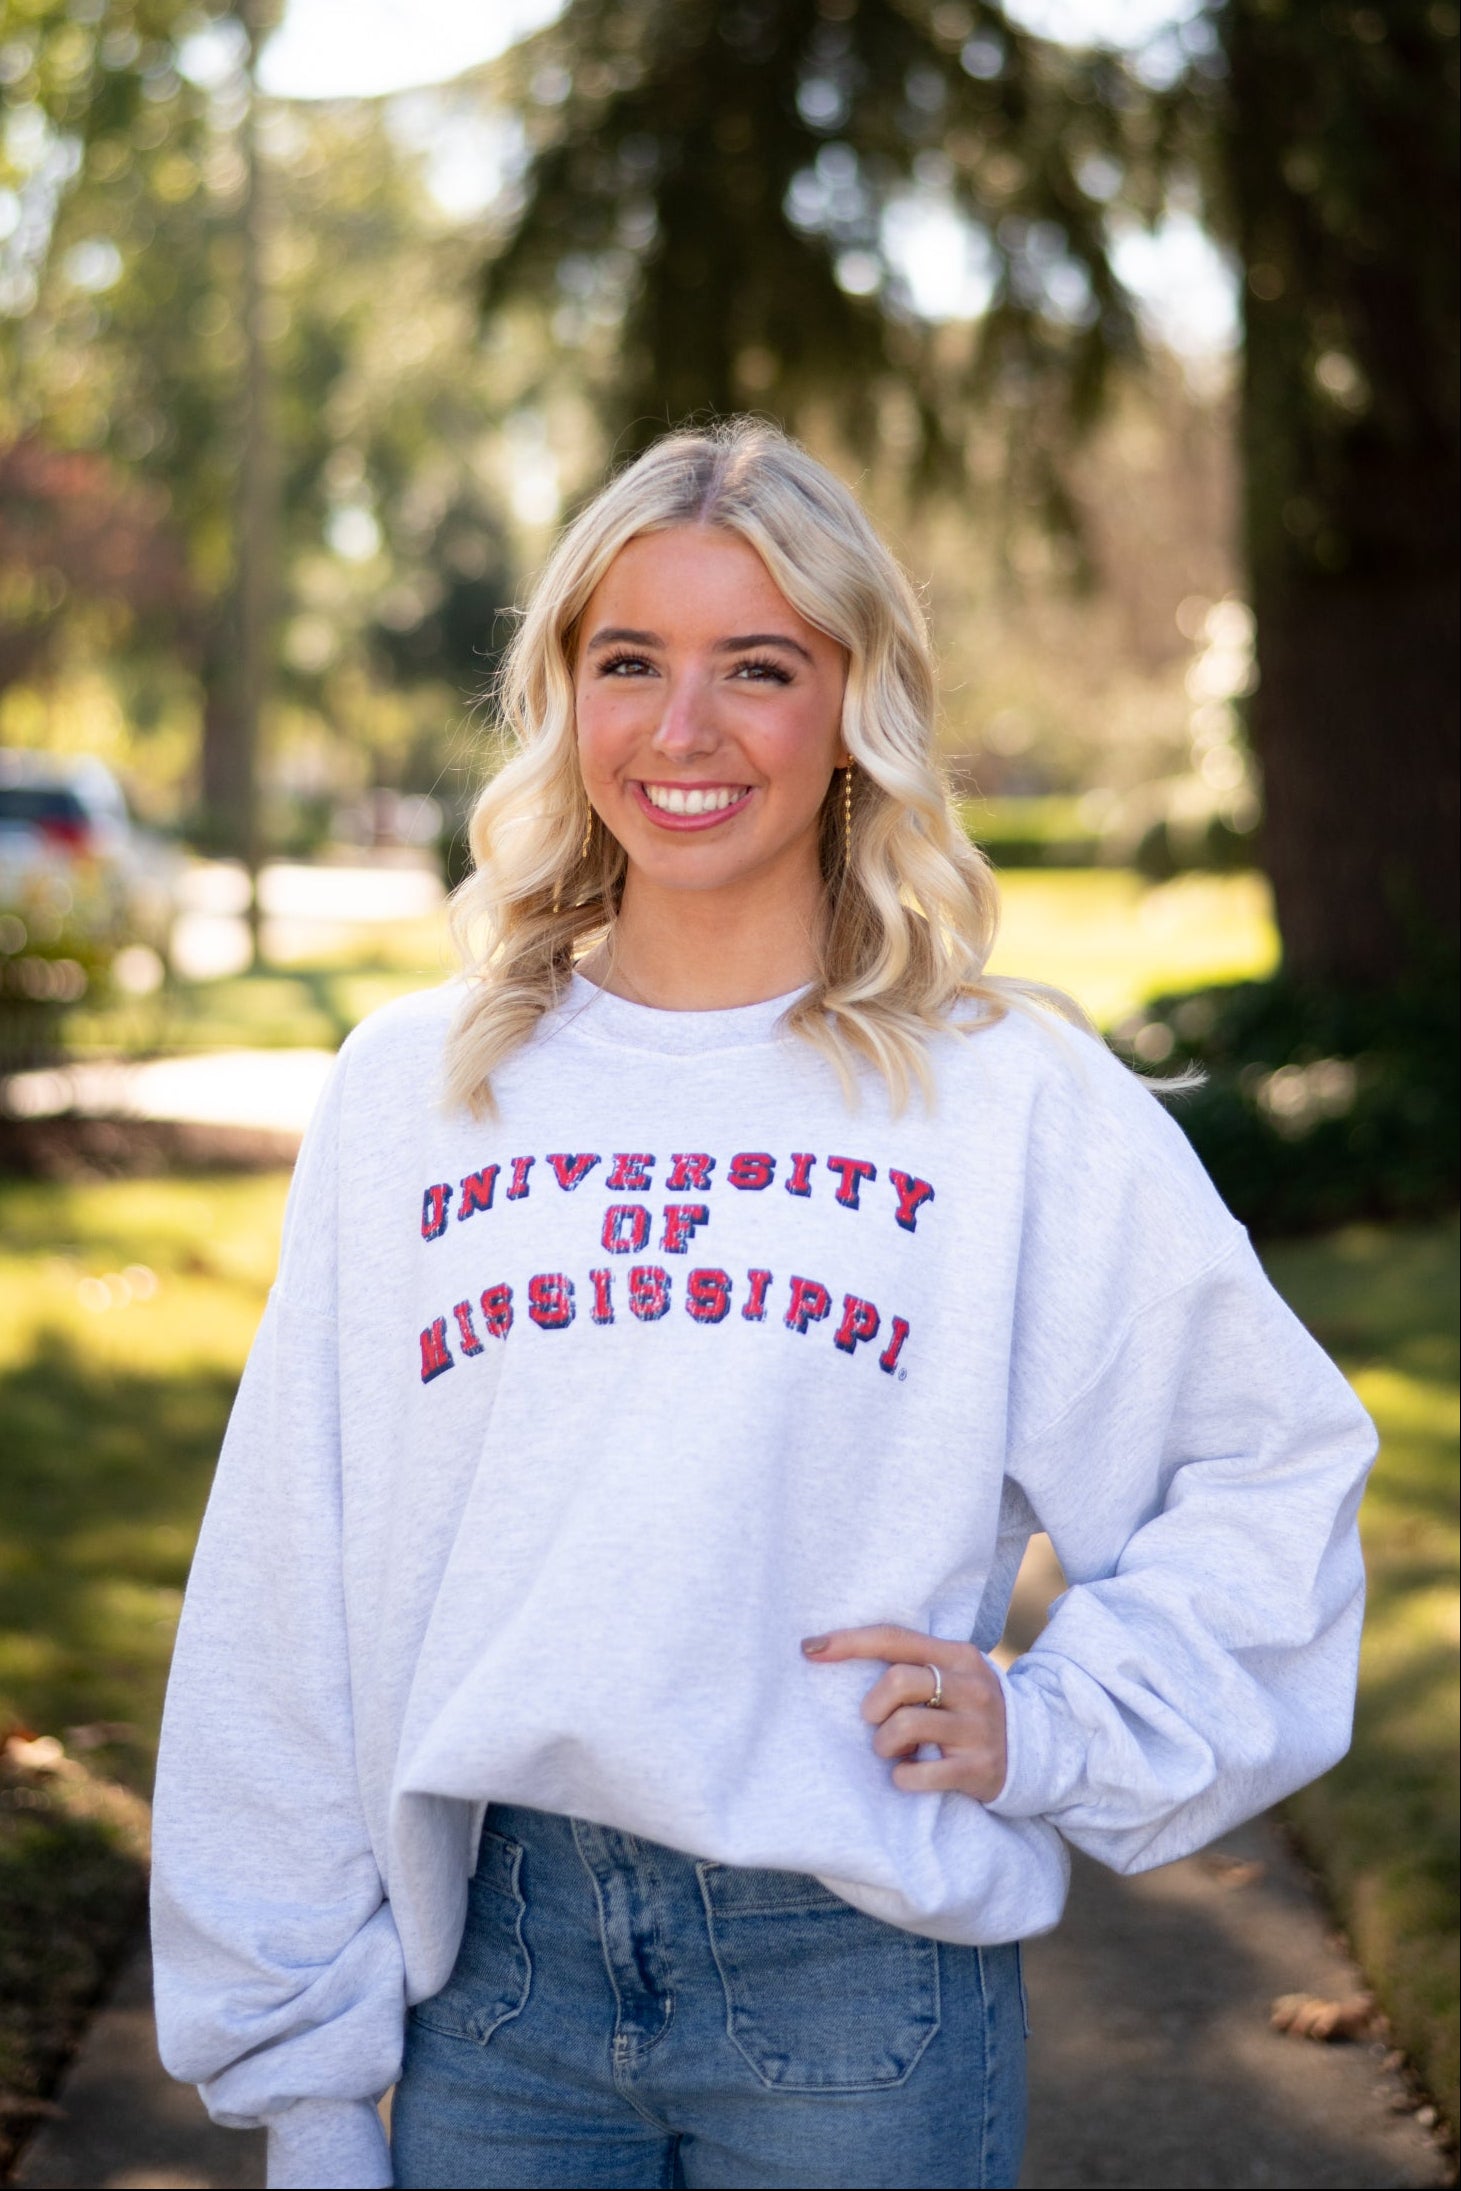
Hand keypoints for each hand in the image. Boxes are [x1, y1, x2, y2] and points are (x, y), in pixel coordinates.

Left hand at [801, 1625, 1007, 1800]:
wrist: (1038, 1749)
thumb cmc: (971, 1708)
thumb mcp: (954, 1674)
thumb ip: (914, 1663)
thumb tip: (841, 1655)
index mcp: (958, 1656)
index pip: (894, 1639)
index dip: (848, 1642)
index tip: (810, 1648)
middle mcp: (971, 1687)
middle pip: (898, 1681)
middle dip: (873, 1707)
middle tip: (876, 1723)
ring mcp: (977, 1728)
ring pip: (904, 1727)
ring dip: (885, 1744)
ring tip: (895, 1751)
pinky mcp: (979, 1769)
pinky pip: (919, 1775)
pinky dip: (902, 1778)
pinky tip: (909, 1775)